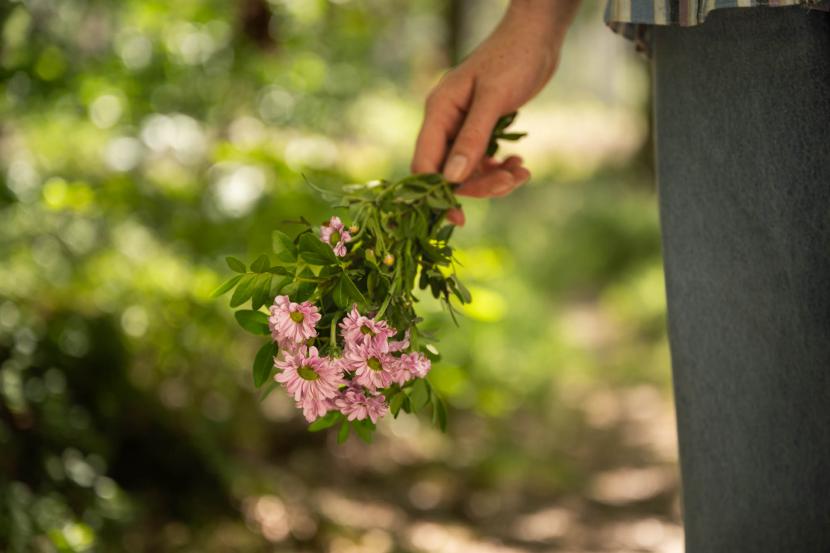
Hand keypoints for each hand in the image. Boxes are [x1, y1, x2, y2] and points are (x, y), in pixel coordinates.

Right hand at [411, 0, 579, 224]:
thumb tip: (453, 178)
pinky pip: (486, 160)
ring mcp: (465, 126)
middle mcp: (447, 122)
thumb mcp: (493, 99)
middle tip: (509, 184)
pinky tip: (520, 164)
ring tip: (522, 172)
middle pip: (449, 172)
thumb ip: (472, 138)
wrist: (538, 36)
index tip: (459, 217)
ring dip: (496, 179)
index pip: (425, 164)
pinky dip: (503, 168)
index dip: (438, 194)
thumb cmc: (513, 59)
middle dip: (479, 185)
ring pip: (471, 170)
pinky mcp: (484, 128)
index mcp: (439, 112)